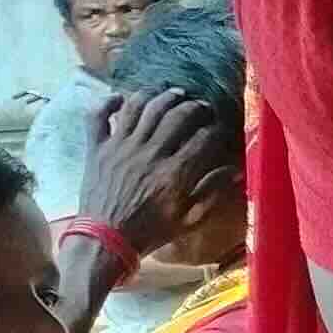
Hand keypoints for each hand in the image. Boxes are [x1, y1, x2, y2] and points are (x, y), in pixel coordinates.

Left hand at [78, 90, 230, 257]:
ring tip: (172, 93)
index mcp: (174, 173)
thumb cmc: (150, 232)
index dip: (215, 129)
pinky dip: (108, 102)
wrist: (103, 240)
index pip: (202, 138)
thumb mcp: (188, 219)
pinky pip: (98, 115)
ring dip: (159, 95)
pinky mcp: (97, 147)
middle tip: (201, 106)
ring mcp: (119, 146)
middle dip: (193, 106)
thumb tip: (235, 170)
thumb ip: (212, 192)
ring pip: (141, 107)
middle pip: (175, 115)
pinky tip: (121, 98)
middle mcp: (148, 153)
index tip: (219, 128)